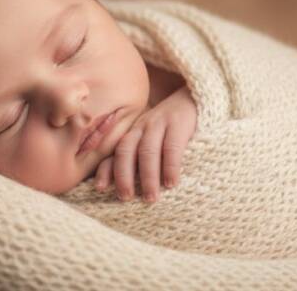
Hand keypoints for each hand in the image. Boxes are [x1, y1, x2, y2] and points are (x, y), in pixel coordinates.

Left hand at [94, 86, 196, 202]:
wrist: (196, 97)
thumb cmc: (174, 126)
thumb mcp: (154, 138)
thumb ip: (141, 155)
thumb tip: (131, 188)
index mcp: (134, 132)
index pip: (115, 151)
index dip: (106, 169)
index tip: (100, 188)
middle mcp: (142, 126)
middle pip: (126, 150)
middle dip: (123, 176)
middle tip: (126, 198)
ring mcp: (160, 123)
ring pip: (147, 150)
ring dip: (147, 176)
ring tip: (150, 198)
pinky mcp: (179, 123)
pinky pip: (172, 147)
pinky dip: (170, 166)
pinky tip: (171, 183)